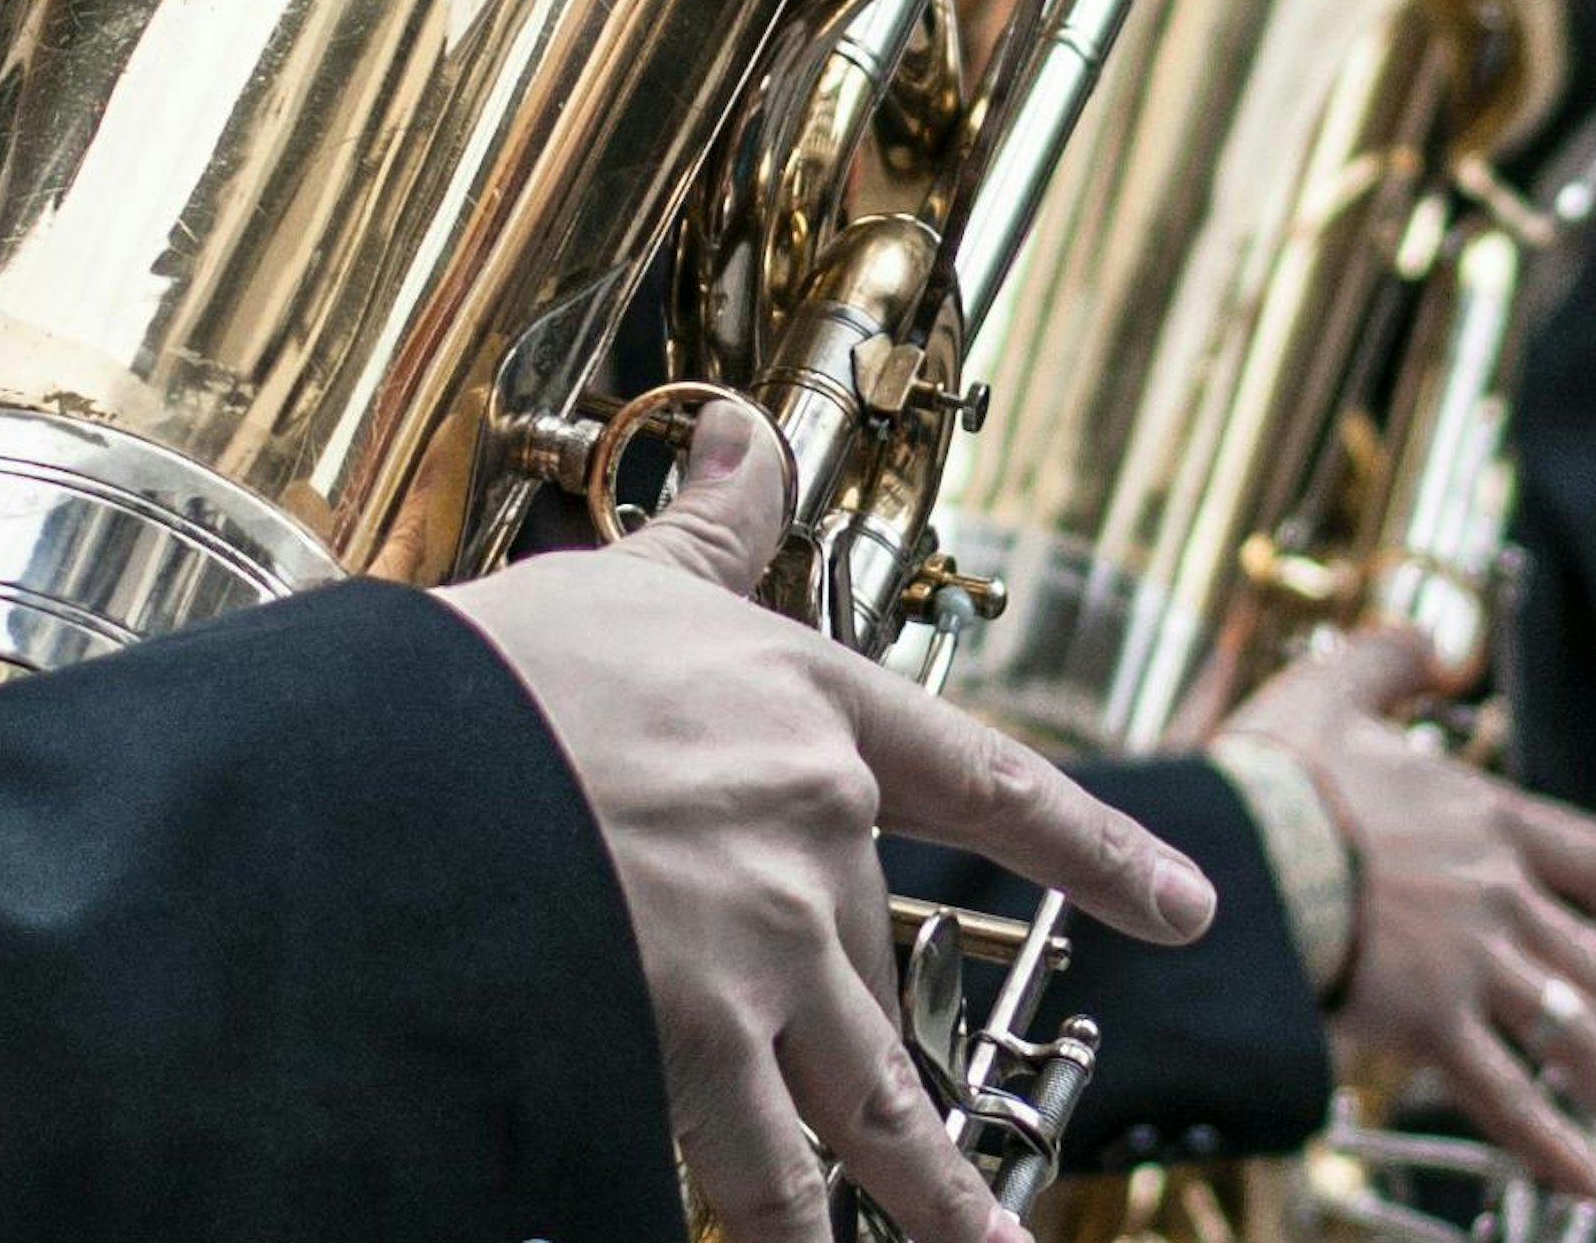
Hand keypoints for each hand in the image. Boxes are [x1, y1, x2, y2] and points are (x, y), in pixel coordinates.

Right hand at [446, 408, 1214, 1242]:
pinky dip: (798, 1235)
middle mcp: (814, 834)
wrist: (412, 769)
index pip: (988, 783)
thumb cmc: (507, 673)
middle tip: (962, 1151)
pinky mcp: (695, 1048)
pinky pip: (769, 1175)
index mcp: (812, 713)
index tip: (1183, 905)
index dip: (1095, 848)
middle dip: (909, 1058)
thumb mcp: (625, 584)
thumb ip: (707, 530)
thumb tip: (746, 432)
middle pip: (891, 967)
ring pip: (874, 1101)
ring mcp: (764, 949)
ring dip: (932, 1197)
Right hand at [1222, 627, 1595, 1205]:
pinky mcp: (1434, 1026)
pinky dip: (1561, 1151)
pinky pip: (1513, 1100)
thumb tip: (1432, 639)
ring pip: (1572, 1033)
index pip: (1592, 856)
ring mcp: (1473, 963)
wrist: (1247, 850)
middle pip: (1590, 958)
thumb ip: (1388, 657)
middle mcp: (1498, 892)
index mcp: (1485, 816)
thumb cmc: (1280, 775)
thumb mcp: (1333, 687)